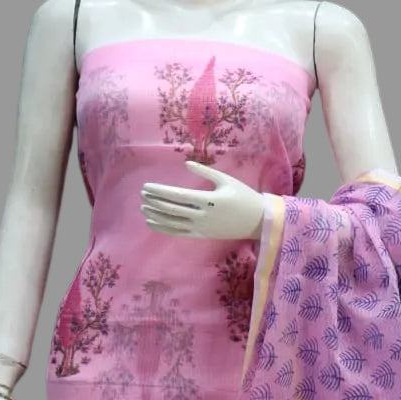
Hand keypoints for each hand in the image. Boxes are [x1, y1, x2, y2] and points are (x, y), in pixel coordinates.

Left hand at [140, 159, 266, 240]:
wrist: (258, 221)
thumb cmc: (244, 197)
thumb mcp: (226, 180)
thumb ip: (205, 172)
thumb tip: (187, 163)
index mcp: (208, 200)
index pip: (177, 196)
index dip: (160, 191)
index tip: (147, 187)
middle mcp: (202, 216)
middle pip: (171, 209)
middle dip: (154, 202)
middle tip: (142, 194)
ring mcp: (201, 228)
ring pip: (172, 223)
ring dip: (156, 216)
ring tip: (143, 208)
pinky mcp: (201, 235)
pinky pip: (178, 233)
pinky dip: (164, 228)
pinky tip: (152, 223)